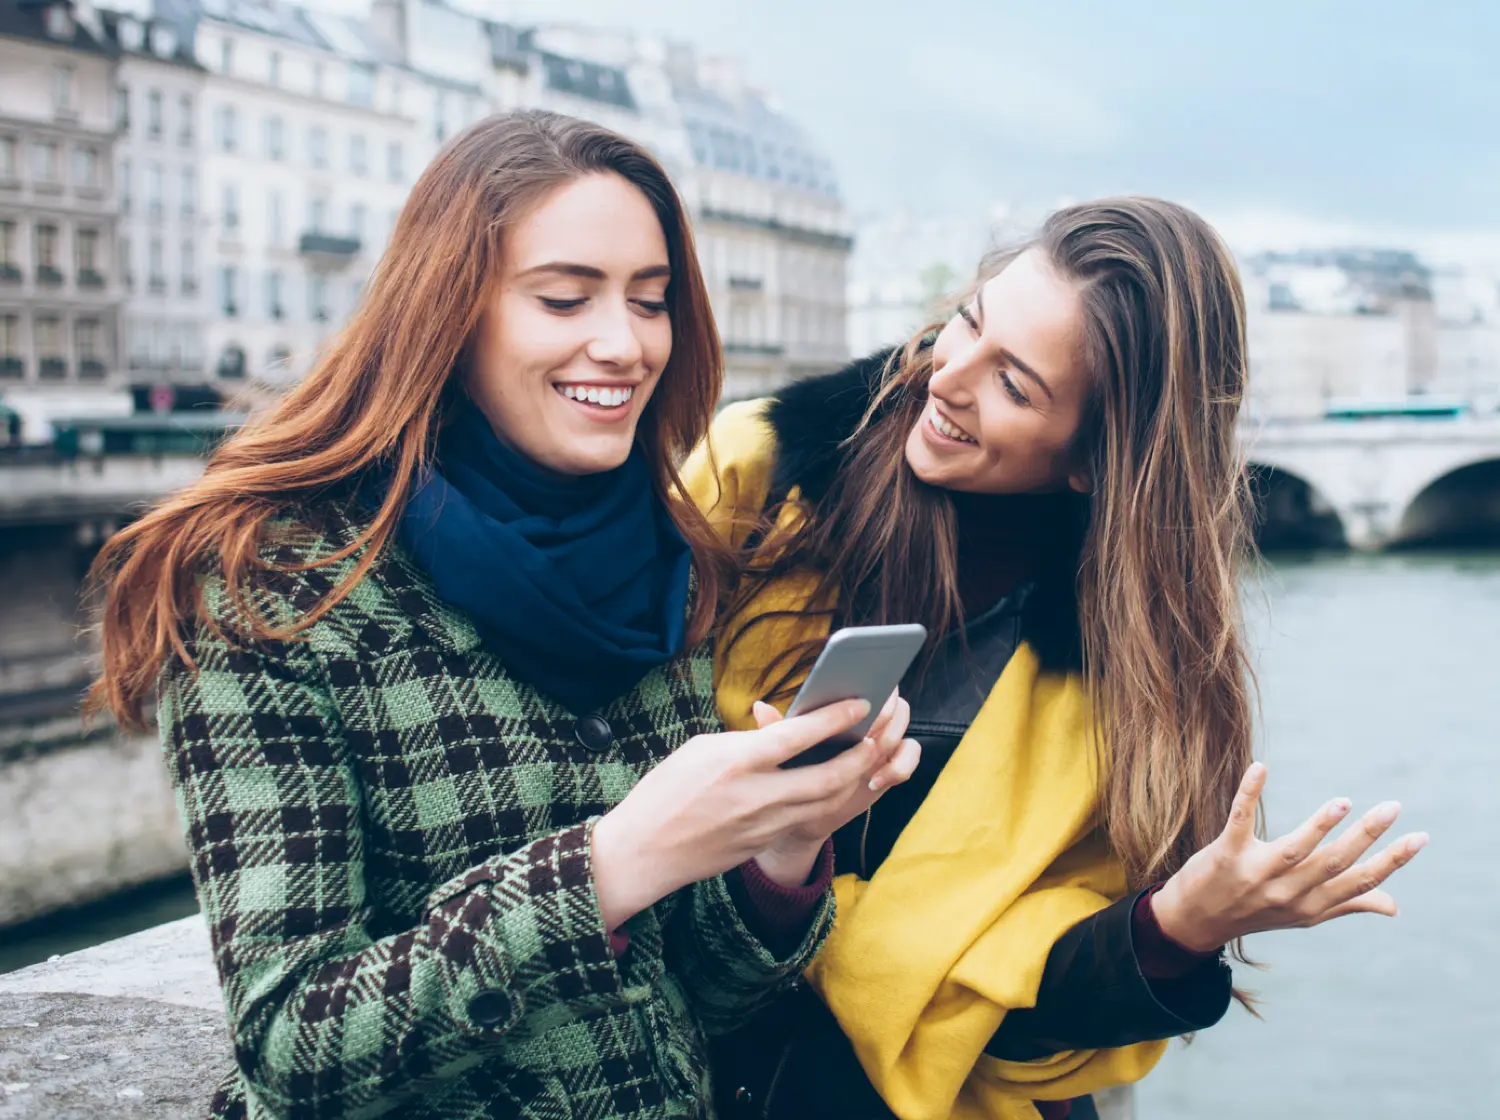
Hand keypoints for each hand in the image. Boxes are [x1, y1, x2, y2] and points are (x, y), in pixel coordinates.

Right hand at [591, 698, 907, 928]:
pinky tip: (838, 786)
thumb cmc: (666, 790)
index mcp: (735, 761)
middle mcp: (755, 795)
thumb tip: (782, 735)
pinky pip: (805, 821)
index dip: (834, 718)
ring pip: (825, 804)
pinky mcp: (762, 845)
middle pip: (826, 778)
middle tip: (878, 737)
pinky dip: (827, 802)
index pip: (797, 736)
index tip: (860, 702)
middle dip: (860, 757)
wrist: (644, 851)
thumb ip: (747, 741)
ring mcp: (762, 825)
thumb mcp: (700, 749)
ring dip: (852, 781)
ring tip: (869, 760)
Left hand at [748, 690, 920, 886]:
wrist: (802, 804)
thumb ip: (777, 729)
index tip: (863, 700)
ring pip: (903, 730)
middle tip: (869, 733)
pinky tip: (875, 781)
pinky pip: (910, 757)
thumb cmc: (791, 766)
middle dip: (886, 717)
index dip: (873, 687)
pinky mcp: (893, 763)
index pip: (872, 678)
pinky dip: (899, 767)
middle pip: (895, 704)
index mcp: (845, 703)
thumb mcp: (780, 747)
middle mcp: (870, 717)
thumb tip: (760, 707)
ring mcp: (885, 740)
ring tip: (871, 758)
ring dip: (891, 742)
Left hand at [1152, 762, 1428, 953]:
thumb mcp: (1304, 914)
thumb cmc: (1256, 911)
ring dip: (1320, 825)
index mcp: (1312, 905)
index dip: (1392, 861)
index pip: (1360, 882)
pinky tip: (1261, 767)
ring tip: (1344, 801)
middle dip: (1366, 835)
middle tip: (1393, 807)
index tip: (1420, 836)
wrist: (1194, 922)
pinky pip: (1240, 820)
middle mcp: (1288, 894)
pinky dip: (1249, 793)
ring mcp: (1256, 875)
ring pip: (1295, 849)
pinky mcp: (1225, 855)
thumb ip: (1348, 904)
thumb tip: (1395, 907)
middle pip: (1334, 863)